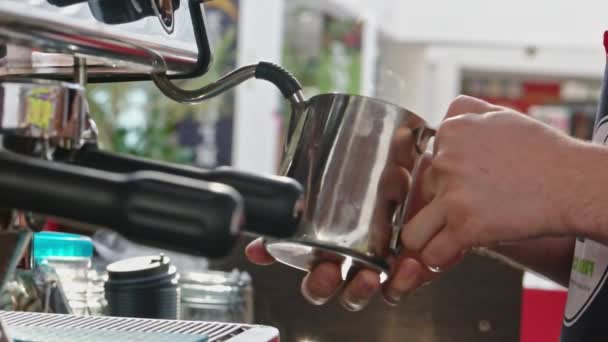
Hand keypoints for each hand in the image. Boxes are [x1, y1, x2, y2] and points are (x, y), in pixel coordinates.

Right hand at [246, 123, 439, 309]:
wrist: (433, 164)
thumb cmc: (388, 166)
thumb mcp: (347, 161)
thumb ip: (316, 161)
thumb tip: (288, 130)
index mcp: (326, 234)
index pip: (297, 255)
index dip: (274, 256)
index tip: (264, 253)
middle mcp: (346, 253)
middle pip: (323, 284)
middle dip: (321, 283)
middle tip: (328, 270)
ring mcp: (375, 263)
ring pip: (358, 294)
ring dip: (359, 290)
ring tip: (369, 274)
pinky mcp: (408, 266)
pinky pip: (400, 288)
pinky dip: (402, 283)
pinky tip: (407, 266)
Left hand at [402, 95, 583, 268]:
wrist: (573, 183)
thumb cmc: (542, 152)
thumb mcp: (501, 115)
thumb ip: (466, 111)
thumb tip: (446, 116)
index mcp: (451, 131)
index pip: (424, 162)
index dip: (442, 177)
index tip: (465, 185)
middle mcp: (445, 160)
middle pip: (420, 194)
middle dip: (437, 204)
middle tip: (467, 210)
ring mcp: (453, 195)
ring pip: (412, 231)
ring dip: (427, 237)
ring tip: (445, 238)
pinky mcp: (466, 226)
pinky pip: (431, 253)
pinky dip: (439, 258)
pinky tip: (452, 253)